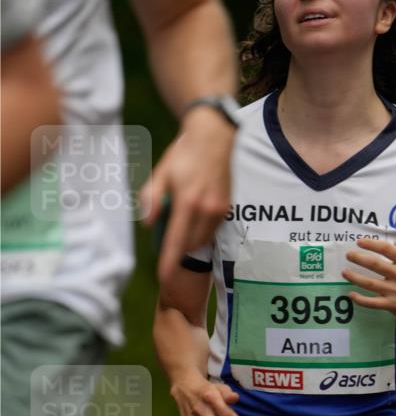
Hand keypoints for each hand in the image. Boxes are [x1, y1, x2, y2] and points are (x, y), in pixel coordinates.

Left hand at [140, 107, 234, 282]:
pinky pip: (211, 231)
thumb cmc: (184, 154)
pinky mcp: (227, 209)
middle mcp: (206, 210)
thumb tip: (148, 224)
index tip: (163, 277)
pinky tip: (191, 220)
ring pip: (201, 240)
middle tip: (165, 244)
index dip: (169, 262)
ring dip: (188, 241)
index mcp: (187, 202)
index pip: (176, 241)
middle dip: (177, 251)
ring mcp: (219, 211)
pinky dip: (199, 232)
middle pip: (190, 245)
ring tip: (178, 227)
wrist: (214, 138)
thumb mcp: (161, 173)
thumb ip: (152, 199)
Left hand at [341, 228, 395, 323]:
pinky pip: (372, 303)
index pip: (387, 249)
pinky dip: (360, 299)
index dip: (372, 244)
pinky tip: (351, 294)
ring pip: (370, 284)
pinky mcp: (391, 305)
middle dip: (359, 258)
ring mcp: (395, 291)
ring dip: (355, 277)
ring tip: (344, 272)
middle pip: (375, 265)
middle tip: (348, 255)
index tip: (360, 242)